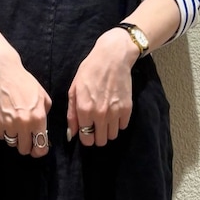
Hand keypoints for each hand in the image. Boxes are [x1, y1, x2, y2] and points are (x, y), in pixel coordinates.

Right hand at [0, 49, 51, 156]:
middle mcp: (24, 124)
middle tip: (26, 137)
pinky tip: (6, 122)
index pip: (40, 147)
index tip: (38, 148)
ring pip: (12, 144)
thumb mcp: (43, 97)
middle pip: (24, 150)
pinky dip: (4, 132)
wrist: (3, 72)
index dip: (40, 150)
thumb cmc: (25, 82)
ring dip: (15, 138)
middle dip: (27, 145)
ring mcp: (8, 124)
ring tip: (16, 127)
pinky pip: (1, 136)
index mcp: (38, 118)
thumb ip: (45, 115)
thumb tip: (43, 130)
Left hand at [66, 28, 137, 146]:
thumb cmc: (90, 71)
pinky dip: (118, 123)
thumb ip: (72, 114)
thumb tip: (72, 134)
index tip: (86, 131)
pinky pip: (123, 127)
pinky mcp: (127, 108)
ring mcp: (115, 112)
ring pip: (112, 136)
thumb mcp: (74, 90)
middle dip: (96, 136)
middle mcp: (100, 114)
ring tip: (105, 120)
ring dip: (108, 131)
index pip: (86, 139)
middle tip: (96, 127)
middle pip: (100, 141)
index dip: (85, 138)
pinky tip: (114, 113)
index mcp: (85, 110)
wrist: (112, 58)